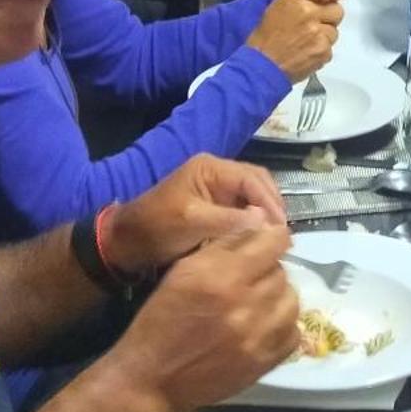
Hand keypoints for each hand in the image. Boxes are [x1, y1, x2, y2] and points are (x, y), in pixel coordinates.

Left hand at [103, 153, 286, 274]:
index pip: (252, 178)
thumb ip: (229, 219)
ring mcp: (216, 190)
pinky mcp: (215, 206)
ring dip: (265, 214)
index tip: (281, 227)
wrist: (127, 243)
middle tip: (283, 233)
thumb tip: (265, 221)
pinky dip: (255, 221)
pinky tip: (260, 238)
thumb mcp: (191, 222)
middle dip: (272, 206)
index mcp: (210, 168)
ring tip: (275, 238)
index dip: (270, 201)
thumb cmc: (156, 228)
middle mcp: (217, 173)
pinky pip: (243, 209)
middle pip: (257, 183)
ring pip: (252, 196)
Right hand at [110, 223, 299, 411]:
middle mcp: (245, 303)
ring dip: (277, 297)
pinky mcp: (265, 362)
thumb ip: (223, 246)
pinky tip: (262, 326)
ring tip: (257, 303)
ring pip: (291, 299)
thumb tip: (259, 221)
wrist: (152, 380)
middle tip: (247, 281)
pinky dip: (281, 326)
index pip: (273, 242)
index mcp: (220, 275)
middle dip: (267, 270)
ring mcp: (259, 336)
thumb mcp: (182, 272)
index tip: (265, 243)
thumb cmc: (161, 321)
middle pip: (281, 271)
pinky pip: (293, 332)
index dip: (272, 239)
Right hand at [246, 0, 343, 79]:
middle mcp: (310, 13)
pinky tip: (306, 53)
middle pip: (337, 10)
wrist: (262, 65)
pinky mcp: (323, 52)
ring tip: (306, 41)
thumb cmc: (267, 35)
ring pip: (334, 31)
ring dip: (324, 36)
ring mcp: (319, 34)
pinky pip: (330, 48)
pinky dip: (321, 51)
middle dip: (328, 17)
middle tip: (314, 24)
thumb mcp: (279, 6)